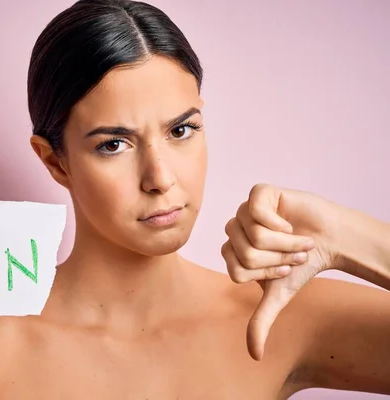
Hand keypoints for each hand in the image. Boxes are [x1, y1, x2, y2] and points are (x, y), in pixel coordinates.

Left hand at [221, 184, 341, 360]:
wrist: (329, 239)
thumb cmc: (301, 265)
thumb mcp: (279, 295)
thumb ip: (261, 320)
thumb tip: (254, 355)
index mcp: (232, 252)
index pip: (236, 270)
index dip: (266, 273)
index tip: (285, 268)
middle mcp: (234, 230)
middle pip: (243, 254)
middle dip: (277, 259)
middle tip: (293, 254)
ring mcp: (244, 210)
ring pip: (252, 235)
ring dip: (283, 243)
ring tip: (296, 240)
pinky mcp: (259, 193)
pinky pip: (256, 212)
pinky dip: (280, 224)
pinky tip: (289, 223)